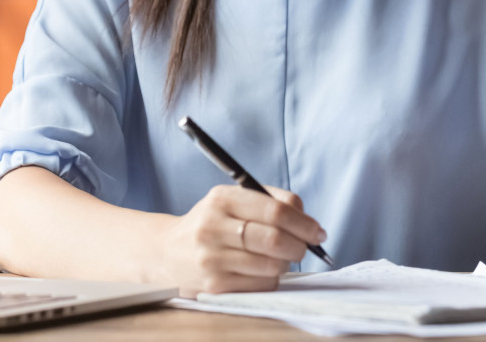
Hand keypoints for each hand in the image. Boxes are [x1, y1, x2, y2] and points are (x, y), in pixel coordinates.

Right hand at [158, 184, 326, 297]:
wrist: (167, 253)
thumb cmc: (210, 224)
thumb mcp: (231, 200)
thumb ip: (268, 201)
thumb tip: (306, 217)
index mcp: (222, 199)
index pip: (275, 210)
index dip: (303, 222)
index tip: (318, 231)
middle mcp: (213, 227)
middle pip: (276, 239)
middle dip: (300, 245)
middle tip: (305, 247)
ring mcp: (212, 258)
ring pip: (272, 265)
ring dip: (285, 263)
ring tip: (277, 257)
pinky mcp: (214, 285)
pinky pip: (261, 284)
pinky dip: (270, 278)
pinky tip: (259, 269)